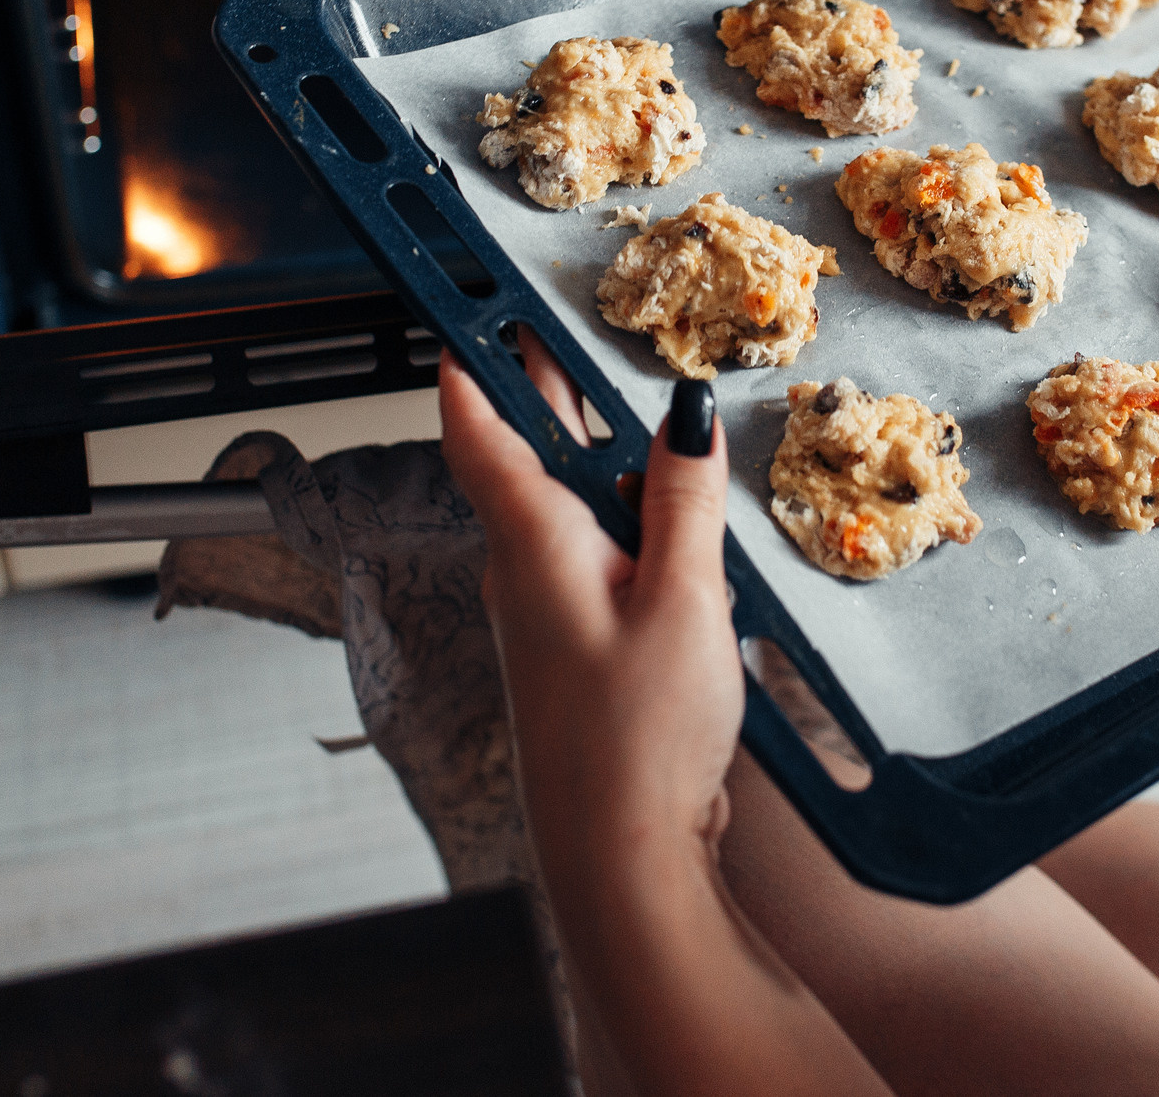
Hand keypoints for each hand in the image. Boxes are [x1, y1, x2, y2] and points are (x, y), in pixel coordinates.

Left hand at [440, 337, 890, 1096]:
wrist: (622, 858)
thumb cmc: (638, 742)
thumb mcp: (685, 600)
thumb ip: (683, 502)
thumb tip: (683, 415)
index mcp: (531, 540)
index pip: (477, 426)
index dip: (472, 357)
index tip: (473, 300)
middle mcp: (523, 569)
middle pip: (522, 455)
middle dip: (550, 391)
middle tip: (583, 332)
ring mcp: (546, 613)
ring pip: (563, 507)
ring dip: (599, 459)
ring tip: (655, 419)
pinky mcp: (578, 650)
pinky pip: (593, 558)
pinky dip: (624, 523)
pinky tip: (676, 528)